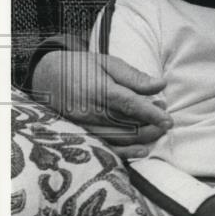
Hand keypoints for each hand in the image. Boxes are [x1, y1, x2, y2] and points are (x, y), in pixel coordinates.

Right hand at [30, 50, 172, 157]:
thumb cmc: (81, 67)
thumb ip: (134, 77)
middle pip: (126, 124)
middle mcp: (90, 111)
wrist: (47, 77)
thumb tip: (161, 85)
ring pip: (119, 138)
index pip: (129, 104)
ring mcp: (84, 126)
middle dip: (151, 126)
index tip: (168, 119)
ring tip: (159, 130)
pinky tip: (142, 151)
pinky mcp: (80, 135)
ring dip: (143, 137)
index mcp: (98, 89)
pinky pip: (105, 148)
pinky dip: (125, 152)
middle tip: (167, 121)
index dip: (150, 113)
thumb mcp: (108, 63)